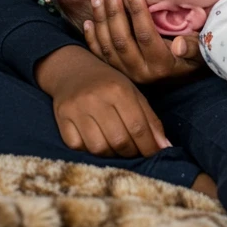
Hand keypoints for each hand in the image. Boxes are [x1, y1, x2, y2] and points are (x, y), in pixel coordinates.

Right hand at [35, 45, 170, 157]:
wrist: (74, 71)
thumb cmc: (109, 84)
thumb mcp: (133, 93)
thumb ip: (150, 119)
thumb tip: (165, 147)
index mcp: (119, 90)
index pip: (138, 126)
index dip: (149, 146)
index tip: (157, 154)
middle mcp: (96, 99)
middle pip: (119, 140)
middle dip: (132, 152)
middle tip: (136, 151)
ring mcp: (76, 110)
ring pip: (98, 148)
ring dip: (112, 155)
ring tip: (117, 148)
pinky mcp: (61, 119)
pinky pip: (78, 147)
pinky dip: (90, 152)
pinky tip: (97, 142)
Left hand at [83, 0, 202, 83]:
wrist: (180, 78)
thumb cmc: (191, 58)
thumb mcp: (199, 53)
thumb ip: (192, 48)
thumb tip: (178, 45)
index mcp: (162, 65)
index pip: (146, 36)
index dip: (138, 13)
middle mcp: (141, 72)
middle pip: (122, 40)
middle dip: (114, 13)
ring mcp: (126, 74)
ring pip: (108, 47)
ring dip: (101, 21)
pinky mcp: (117, 73)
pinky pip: (100, 56)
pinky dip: (92, 38)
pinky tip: (88, 20)